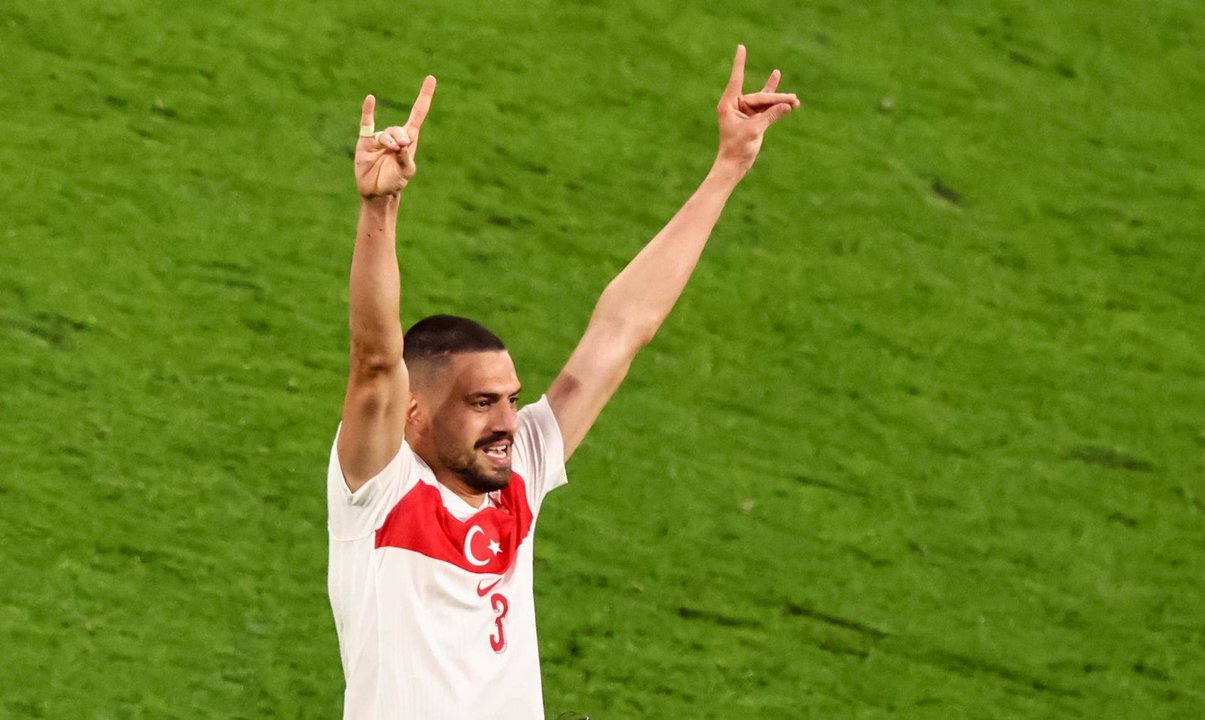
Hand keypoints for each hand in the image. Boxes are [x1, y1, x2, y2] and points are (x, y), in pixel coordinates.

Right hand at [355, 75, 436, 198]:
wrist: (377, 192)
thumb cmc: (395, 181)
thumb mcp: (406, 172)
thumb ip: (406, 160)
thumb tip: (404, 144)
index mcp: (409, 140)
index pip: (418, 113)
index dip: (424, 97)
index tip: (431, 78)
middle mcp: (394, 136)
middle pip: (399, 129)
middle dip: (400, 137)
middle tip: (401, 147)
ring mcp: (379, 139)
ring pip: (385, 134)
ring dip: (388, 141)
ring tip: (391, 150)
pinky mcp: (365, 142)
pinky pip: (366, 123)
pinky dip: (368, 111)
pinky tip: (371, 99)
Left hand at [715, 45, 798, 174]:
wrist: (734, 165)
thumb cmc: (737, 148)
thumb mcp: (755, 130)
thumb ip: (771, 116)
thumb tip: (788, 105)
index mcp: (729, 104)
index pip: (737, 79)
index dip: (740, 63)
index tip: (741, 47)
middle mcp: (736, 105)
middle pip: (759, 97)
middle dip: (777, 99)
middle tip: (794, 99)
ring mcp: (745, 111)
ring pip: (765, 102)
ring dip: (780, 102)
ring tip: (795, 99)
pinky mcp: (753, 119)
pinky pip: (767, 108)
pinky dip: (778, 106)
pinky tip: (788, 98)